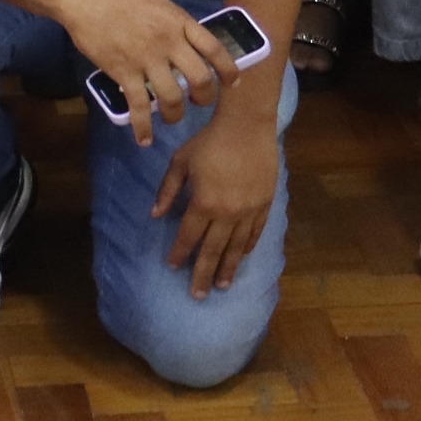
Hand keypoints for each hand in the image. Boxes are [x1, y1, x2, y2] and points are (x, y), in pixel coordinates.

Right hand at [58, 0, 231, 147]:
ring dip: (175, 115)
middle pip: (199, 78)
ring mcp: (146, 59)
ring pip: (172, 97)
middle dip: (204, 98)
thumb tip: (193, 44)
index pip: (214, 49)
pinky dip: (143, 127)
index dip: (228, 70)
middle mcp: (168, 42)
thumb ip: (178, 26)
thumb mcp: (160, 5)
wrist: (88, 0)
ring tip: (171, 117)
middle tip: (199, 102)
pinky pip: (139, 106)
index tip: (232, 84)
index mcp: (179, 23)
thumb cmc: (124, 0)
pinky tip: (144, 139)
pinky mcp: (125, 72)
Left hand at [153, 106, 280, 297]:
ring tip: (222, 285)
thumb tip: (155, 215)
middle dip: (203, 273)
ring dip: (228, 268)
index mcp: (203, 203)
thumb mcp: (181, 161)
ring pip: (237, 247)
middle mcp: (226, 213)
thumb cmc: (209, 140)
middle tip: (198, 295)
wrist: (247, 126)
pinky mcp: (265, 204)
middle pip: (213, 250)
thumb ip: (168, 190)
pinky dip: (248, 247)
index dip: (180, 253)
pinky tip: (242, 257)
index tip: (173, 266)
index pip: (189, 236)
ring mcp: (248, 211)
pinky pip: (255, 232)